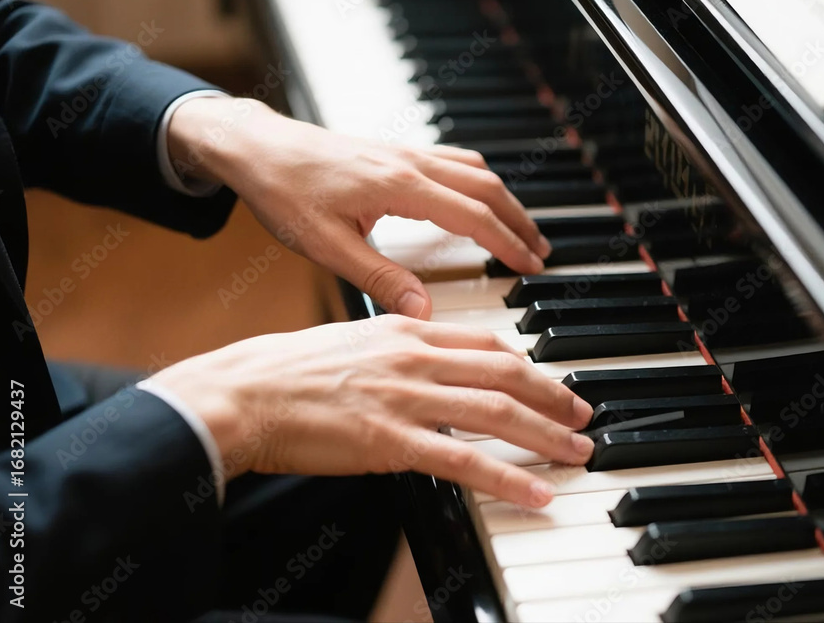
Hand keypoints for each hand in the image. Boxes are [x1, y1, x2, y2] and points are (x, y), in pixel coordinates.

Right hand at [149, 315, 593, 506]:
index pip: (485, 342)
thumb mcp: (350, 340)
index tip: (550, 383)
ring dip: (545, 436)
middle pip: (505, 373)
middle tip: (583, 417)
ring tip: (576, 454)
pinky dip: (507, 479)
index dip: (528, 364)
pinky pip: (465, 462)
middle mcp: (414, 358)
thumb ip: (397, 348)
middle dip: (552, 397)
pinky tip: (537, 494)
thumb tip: (431, 365)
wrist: (240, 393)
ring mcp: (405, 398)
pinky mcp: (390, 441)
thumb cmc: (284, 371)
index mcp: (404, 330)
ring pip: (497, 413)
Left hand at [167, 97, 549, 318]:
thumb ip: (380, 279)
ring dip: (504, 199)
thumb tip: (424, 310)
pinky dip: (479, 182)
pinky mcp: (394, 151)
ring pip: (475, 171)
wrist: (255, 146)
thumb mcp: (328, 247)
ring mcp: (404, 152)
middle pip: (487, 189)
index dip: (508, 244)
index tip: (531, 267)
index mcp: (400, 187)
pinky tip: (477, 198)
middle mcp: (411, 163)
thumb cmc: (284, 193)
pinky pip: (454, 160)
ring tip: (520, 228)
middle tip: (541, 252)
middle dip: (520, 221)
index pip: (473, 217)